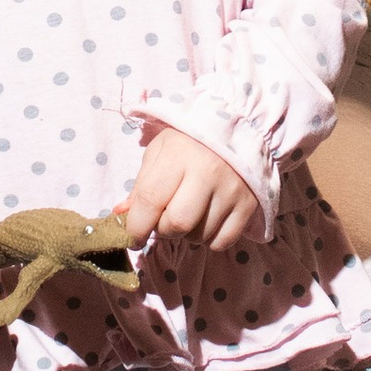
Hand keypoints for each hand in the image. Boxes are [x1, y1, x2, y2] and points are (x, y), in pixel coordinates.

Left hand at [124, 128, 258, 253]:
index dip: (136, 226)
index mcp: (179, 155)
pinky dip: (210, 239)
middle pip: (177, 224)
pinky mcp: (249, 205)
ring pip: (200, 236)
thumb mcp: (160, 152)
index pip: (150, 200)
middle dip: (164, 230)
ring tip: (190, 214)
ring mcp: (232, 190)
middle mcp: (207, 173)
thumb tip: (121, 217)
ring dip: (187, 234)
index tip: (132, 236)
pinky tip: (208, 220)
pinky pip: (222, 241)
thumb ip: (141, 186)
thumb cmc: (190, 142)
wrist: (239, 129)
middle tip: (165, 218)